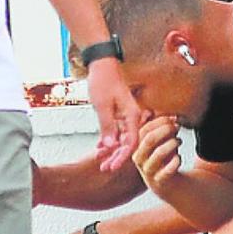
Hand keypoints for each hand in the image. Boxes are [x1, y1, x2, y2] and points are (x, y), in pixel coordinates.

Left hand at [87, 57, 141, 171]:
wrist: (101, 64)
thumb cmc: (103, 80)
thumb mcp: (103, 105)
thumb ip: (107, 126)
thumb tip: (111, 146)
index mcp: (132, 115)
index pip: (131, 143)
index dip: (122, 157)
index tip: (112, 167)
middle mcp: (131, 117)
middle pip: (127, 143)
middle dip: (116, 157)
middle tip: (105, 168)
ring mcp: (124, 115)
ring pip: (121, 139)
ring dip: (111, 150)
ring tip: (101, 160)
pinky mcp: (117, 113)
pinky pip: (116, 131)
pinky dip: (108, 140)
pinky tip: (100, 148)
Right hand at [131, 116, 181, 197]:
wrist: (169, 186)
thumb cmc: (165, 160)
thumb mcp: (162, 144)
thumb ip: (164, 131)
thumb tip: (174, 117)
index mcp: (138, 147)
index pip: (145, 130)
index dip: (159, 122)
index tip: (173, 118)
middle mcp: (140, 159)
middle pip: (149, 139)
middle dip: (165, 130)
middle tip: (177, 127)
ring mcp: (148, 172)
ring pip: (159, 153)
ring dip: (172, 144)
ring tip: (178, 141)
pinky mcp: (159, 182)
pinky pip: (168, 170)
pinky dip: (176, 161)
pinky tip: (178, 158)